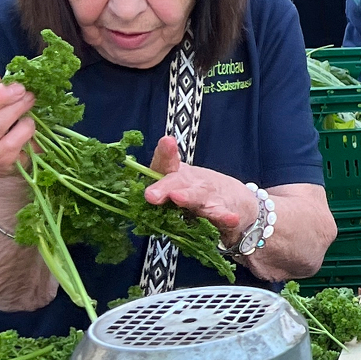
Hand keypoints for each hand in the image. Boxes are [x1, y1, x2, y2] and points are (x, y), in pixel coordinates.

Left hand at [144, 136, 260, 246]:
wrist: (237, 202)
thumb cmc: (197, 194)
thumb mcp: (176, 190)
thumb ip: (155, 193)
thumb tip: (123, 196)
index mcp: (176, 176)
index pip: (166, 163)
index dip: (166, 153)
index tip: (167, 142)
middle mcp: (192, 183)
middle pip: (177, 181)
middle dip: (164, 186)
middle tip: (151, 195)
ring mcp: (209, 197)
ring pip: (197, 197)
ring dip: (188, 197)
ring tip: (178, 198)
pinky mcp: (224, 213)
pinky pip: (222, 216)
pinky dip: (226, 217)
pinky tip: (230, 217)